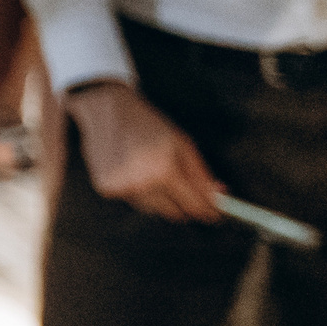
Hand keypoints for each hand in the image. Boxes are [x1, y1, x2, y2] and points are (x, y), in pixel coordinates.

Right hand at [66, 81, 223, 221]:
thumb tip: (219, 198)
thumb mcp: (182, 145)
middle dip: (184, 204)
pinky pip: (134, 201)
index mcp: (164, 170)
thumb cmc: (149, 125)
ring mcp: (122, 188)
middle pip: (174, 213)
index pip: (193, 205)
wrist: (108, 112)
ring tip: (152, 171)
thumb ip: (201, 175)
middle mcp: (142, 184)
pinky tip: (133, 171)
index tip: (214, 214)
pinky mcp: (106, 189)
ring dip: (160, 198)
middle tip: (185, 189)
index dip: (207, 211)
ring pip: (154, 210)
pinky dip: (139, 192)